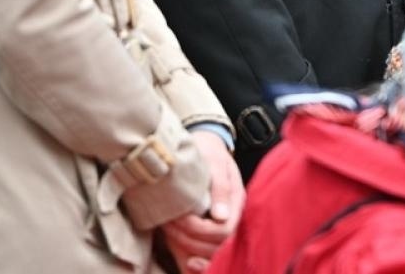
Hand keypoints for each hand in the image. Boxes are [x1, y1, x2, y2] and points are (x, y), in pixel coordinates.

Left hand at [160, 130, 243, 272]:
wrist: (206, 144)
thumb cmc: (209, 151)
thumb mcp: (215, 162)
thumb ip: (220, 187)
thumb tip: (221, 216)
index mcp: (236, 201)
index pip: (223, 230)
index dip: (198, 230)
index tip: (177, 219)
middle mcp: (232, 216)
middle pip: (216, 245)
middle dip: (189, 239)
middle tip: (168, 225)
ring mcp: (223, 222)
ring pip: (212, 252)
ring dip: (188, 248)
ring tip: (169, 234)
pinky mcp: (211, 226)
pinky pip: (208, 250)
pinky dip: (197, 260)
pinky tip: (186, 261)